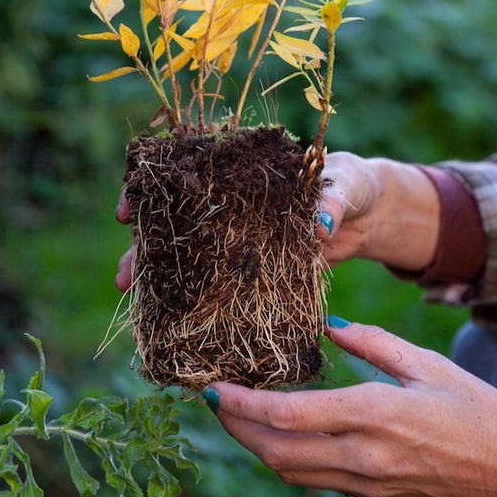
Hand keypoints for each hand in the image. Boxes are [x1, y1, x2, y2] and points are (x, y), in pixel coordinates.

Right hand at [115, 150, 441, 289]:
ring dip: (162, 280)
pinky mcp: (256, 271)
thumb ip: (335, 198)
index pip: (185, 177)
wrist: (372, 217)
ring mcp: (240, 243)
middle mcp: (231, 209)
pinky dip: (201, 301)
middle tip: (124, 276)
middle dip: (145, 248)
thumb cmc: (353, 185)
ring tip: (135, 300)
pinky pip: (222, 285)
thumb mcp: (346, 184)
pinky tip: (178, 320)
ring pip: (192, 259)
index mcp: (242, 176)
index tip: (129, 208)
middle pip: (177, 226)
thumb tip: (322, 223)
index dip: (150, 191)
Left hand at [203, 319, 496, 496]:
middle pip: (275, 451)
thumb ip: (370, 341)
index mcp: (374, 414)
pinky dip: (284, 458)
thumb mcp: (425, 364)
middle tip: (212, 402)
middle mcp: (364, 455)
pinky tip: (278, 435)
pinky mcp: (373, 494)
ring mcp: (367, 482)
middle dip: (234, 428)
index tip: (212, 389)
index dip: (241, 404)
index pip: (287, 415)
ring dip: (255, 445)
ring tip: (236, 416)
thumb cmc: (476, 409)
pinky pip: (314, 479)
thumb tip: (326, 324)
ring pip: (290, 471)